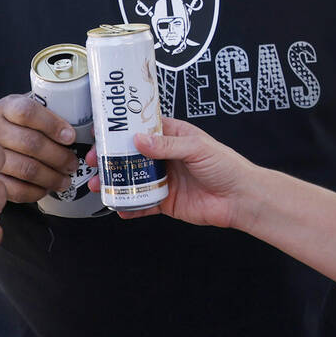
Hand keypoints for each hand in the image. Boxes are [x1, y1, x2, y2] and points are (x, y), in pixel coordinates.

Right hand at [0, 94, 76, 202]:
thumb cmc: (18, 123)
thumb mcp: (32, 109)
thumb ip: (51, 115)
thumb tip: (82, 131)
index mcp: (6, 107)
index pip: (28, 112)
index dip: (52, 125)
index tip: (70, 137)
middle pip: (30, 143)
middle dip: (58, 156)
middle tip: (72, 163)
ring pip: (25, 168)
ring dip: (51, 177)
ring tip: (64, 179)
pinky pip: (14, 189)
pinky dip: (35, 191)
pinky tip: (46, 188)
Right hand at [84, 117, 248, 227]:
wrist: (240, 199)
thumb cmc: (226, 166)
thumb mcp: (197, 148)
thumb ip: (168, 146)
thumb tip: (139, 141)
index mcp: (175, 137)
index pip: (144, 129)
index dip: (123, 130)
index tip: (103, 132)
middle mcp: (167, 157)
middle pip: (132, 155)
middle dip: (112, 158)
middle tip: (95, 161)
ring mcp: (165, 179)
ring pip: (133, 179)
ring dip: (115, 182)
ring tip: (99, 185)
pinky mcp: (166, 201)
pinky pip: (143, 203)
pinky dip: (130, 206)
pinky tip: (119, 206)